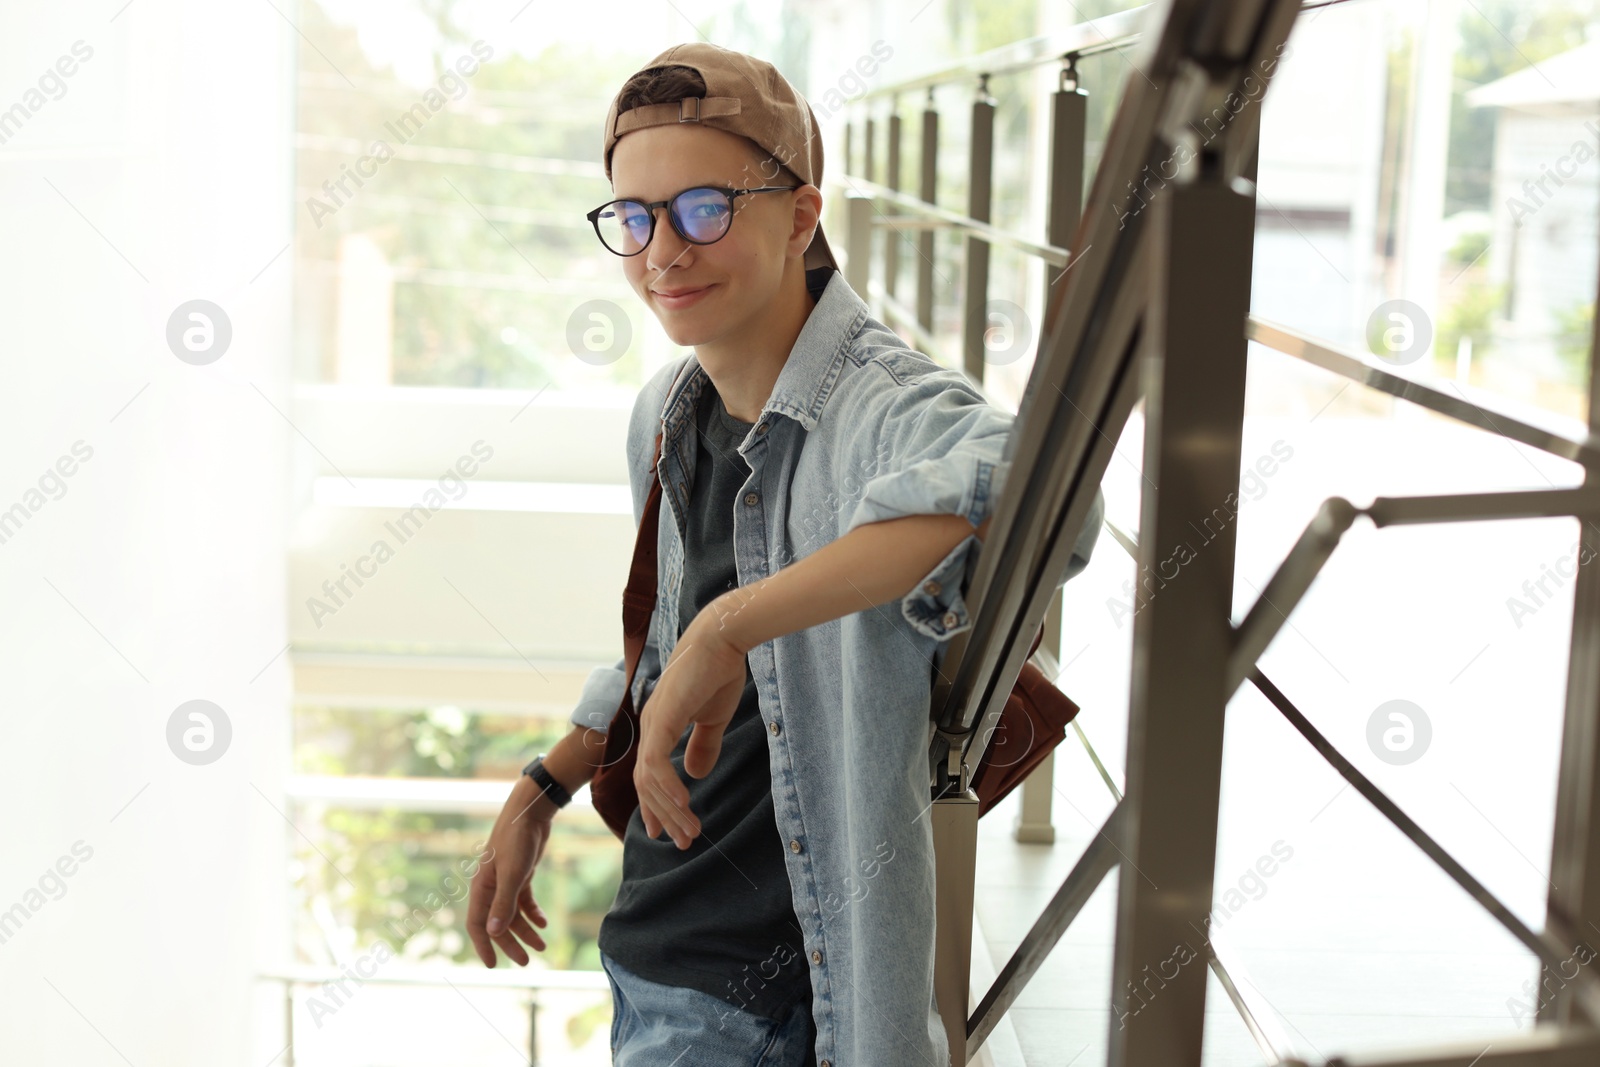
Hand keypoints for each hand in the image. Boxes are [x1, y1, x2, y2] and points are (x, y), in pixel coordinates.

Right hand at [467, 777, 553, 966]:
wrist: (530, 812)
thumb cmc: (517, 840)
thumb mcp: (512, 873)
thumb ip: (504, 902)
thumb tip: (494, 931)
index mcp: (481, 888)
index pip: (477, 924)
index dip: (484, 945)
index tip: (491, 966)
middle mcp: (491, 887)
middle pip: (498, 923)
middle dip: (511, 944)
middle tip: (527, 962)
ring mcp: (506, 881)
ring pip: (513, 914)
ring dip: (526, 931)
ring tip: (542, 946)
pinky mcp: (520, 874)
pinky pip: (524, 901)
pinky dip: (533, 913)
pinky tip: (543, 923)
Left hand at [634, 608, 748, 848]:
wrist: (723, 638)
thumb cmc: (719, 671)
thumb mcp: (713, 718)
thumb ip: (703, 746)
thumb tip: (695, 775)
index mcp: (659, 725)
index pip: (649, 774)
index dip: (657, 805)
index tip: (667, 831)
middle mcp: (649, 726)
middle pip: (645, 784)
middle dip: (663, 816)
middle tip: (681, 842)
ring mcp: (652, 722)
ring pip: (649, 781)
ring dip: (669, 809)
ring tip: (690, 832)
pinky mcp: (662, 719)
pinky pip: (657, 764)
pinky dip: (668, 788)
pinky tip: (684, 805)